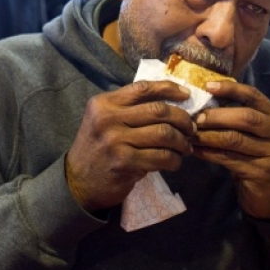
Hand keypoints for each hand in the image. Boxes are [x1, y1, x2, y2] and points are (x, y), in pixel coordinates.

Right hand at [65, 80, 193, 212]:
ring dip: (182, 141)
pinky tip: (174, 162)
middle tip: (191, 127)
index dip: (169, 88)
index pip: (142, 88)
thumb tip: (171, 101)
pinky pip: (161, 157)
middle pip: (158, 110)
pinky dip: (174, 160)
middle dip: (182, 118)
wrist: (79, 181)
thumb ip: (129, 108)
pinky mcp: (125, 163)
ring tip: (186, 147)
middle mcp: (108, 118)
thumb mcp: (105, 120)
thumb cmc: (97, 147)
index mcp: (104, 103)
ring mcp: (116, 141)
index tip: (186, 95)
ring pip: (164, 134)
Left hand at [192, 81, 269, 222]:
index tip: (207, 86)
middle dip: (217, 115)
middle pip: (246, 117)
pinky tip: (195, 150)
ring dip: (209, 135)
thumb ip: (240, 116)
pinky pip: (229, 158)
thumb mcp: (256, 134)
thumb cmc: (258, 157)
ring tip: (190, 133)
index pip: (255, 96)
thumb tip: (205, 97)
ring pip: (235, 139)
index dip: (231, 89)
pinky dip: (208, 153)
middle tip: (195, 118)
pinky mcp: (262, 173)